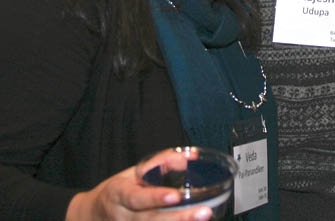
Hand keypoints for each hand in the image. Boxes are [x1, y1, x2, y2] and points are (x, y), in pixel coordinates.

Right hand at [66, 148, 212, 219]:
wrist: (92, 215)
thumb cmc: (118, 190)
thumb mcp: (132, 172)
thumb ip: (160, 163)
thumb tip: (189, 158)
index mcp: (119, 195)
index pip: (137, 198)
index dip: (155, 198)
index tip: (175, 196)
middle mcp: (123, 218)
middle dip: (180, 218)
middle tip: (204, 212)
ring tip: (203, 219)